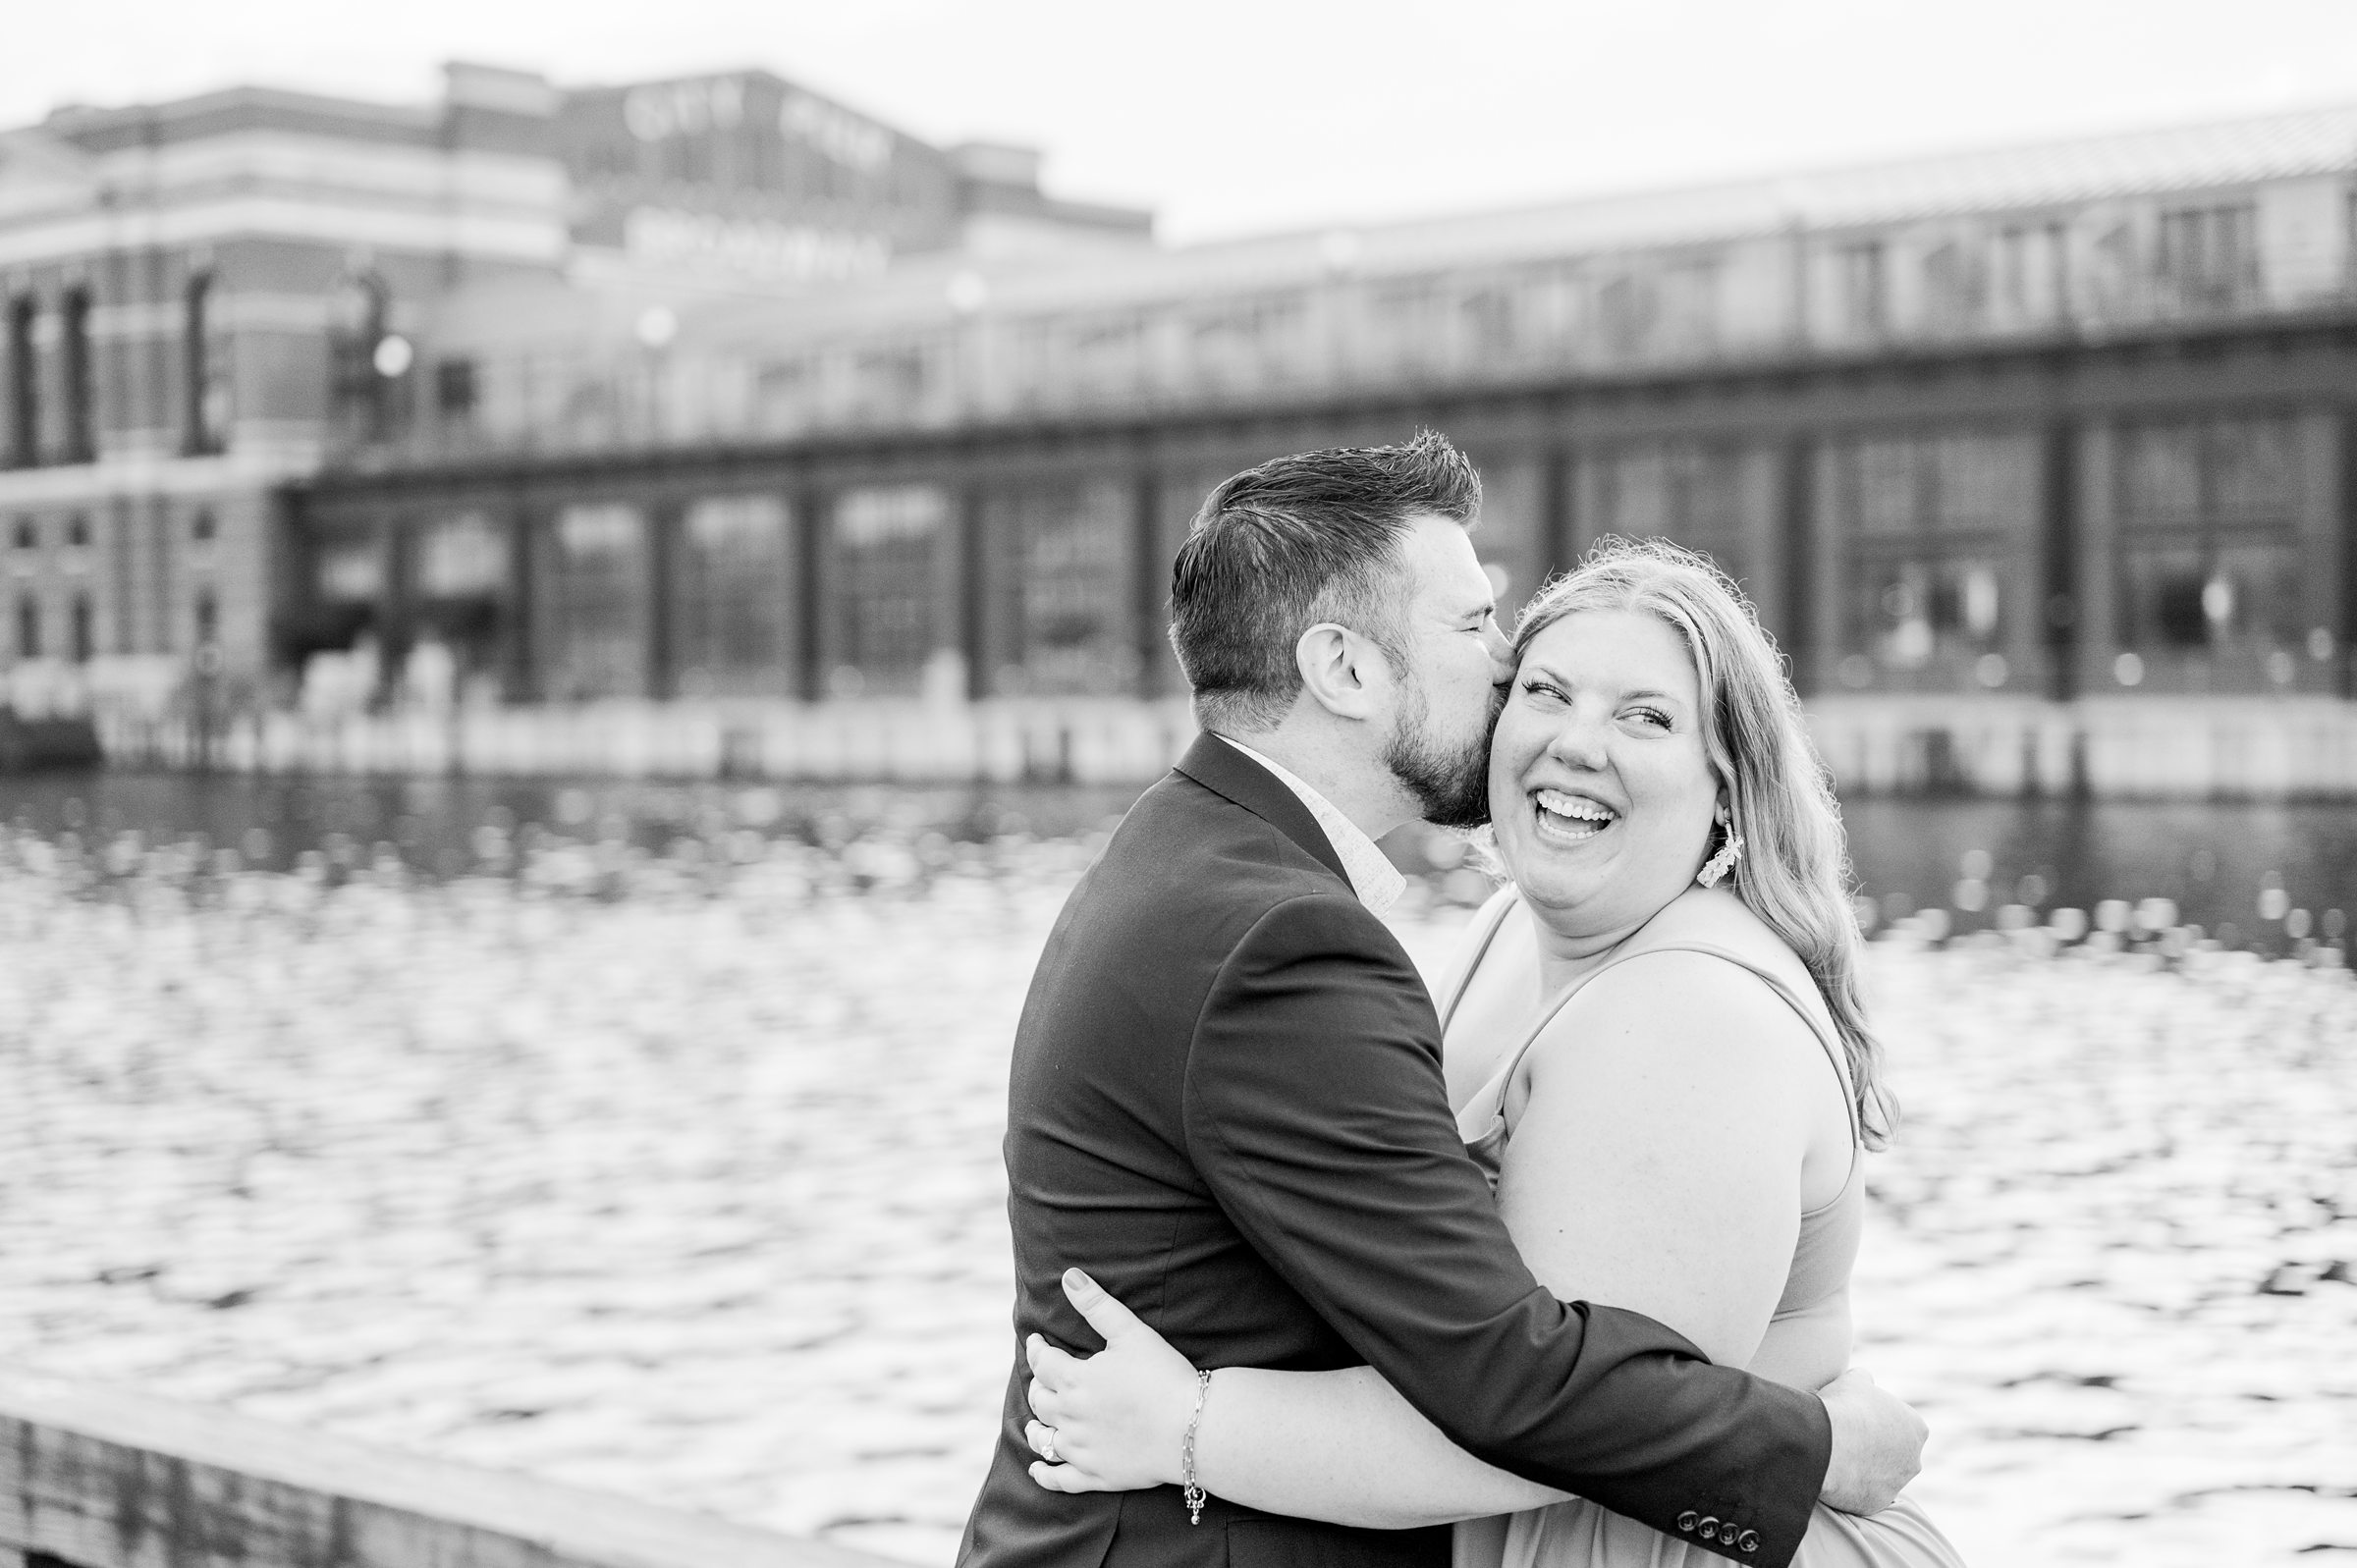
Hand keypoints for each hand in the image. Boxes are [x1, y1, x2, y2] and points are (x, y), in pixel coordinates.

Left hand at [1024, 1268, 1202, 1495]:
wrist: (1191, 1428)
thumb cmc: (1163, 1376)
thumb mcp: (1130, 1332)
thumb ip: (1096, 1304)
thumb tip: (1068, 1276)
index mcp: (1074, 1380)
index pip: (1042, 1362)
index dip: (1037, 1349)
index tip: (1037, 1341)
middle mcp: (1069, 1417)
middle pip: (1039, 1400)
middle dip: (1038, 1385)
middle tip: (1043, 1377)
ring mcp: (1081, 1449)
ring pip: (1043, 1439)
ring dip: (1035, 1427)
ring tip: (1035, 1422)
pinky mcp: (1096, 1475)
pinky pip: (1060, 1479)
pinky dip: (1044, 1474)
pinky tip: (1037, 1468)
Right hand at [1816, 1368, 1925, 1514]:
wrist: (1824, 1442)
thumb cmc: (1843, 1408)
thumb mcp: (1855, 1380)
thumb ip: (1866, 1380)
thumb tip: (1866, 1379)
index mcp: (1917, 1428)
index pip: (1901, 1426)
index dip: (1877, 1421)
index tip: (1857, 1419)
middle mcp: (1914, 1460)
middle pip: (1896, 1455)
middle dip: (1876, 1449)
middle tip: (1847, 1439)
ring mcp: (1897, 1484)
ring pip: (1882, 1477)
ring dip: (1866, 1469)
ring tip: (1838, 1457)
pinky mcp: (1876, 1503)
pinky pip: (1864, 1495)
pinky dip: (1852, 1487)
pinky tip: (1835, 1473)